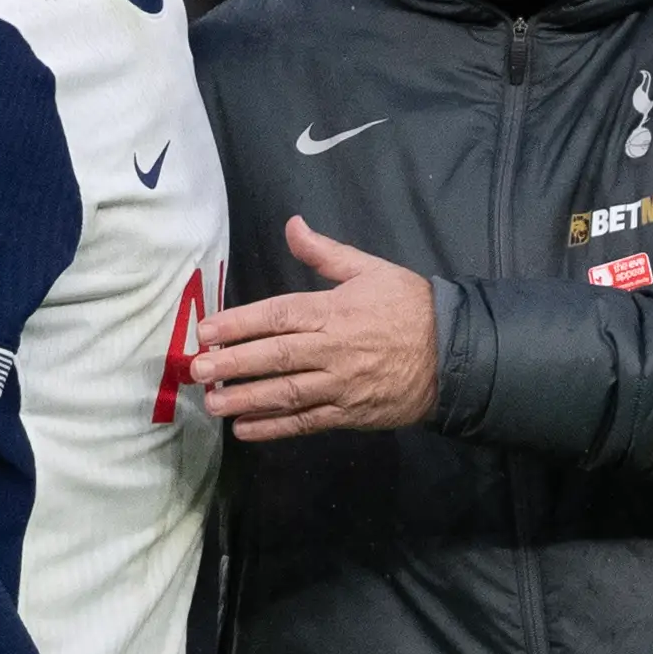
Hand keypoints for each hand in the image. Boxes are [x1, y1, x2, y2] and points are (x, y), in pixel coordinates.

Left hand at [186, 216, 436, 441]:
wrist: (455, 354)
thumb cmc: (410, 307)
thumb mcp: (371, 269)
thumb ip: (325, 252)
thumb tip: (292, 225)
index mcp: (334, 310)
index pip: (278, 315)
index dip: (239, 323)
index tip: (207, 330)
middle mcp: (334, 349)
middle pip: (276, 356)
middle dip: (234, 364)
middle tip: (197, 370)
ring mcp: (341, 386)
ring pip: (287, 394)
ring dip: (247, 399)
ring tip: (213, 403)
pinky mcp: (350, 414)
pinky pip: (307, 423)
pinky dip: (275, 428)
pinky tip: (246, 428)